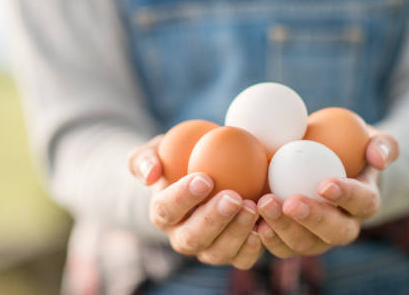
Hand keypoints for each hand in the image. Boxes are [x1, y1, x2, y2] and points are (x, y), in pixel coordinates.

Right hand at [129, 136, 263, 268]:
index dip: (183, 197)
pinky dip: (252, 248)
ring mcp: (208, 249)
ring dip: (236, 232)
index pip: (166, 210)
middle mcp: (182, 237)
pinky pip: (241, 260)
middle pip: (192, 238)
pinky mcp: (233, 254)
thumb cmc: (182, 157)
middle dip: (213, 220)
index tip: (205, 178)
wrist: (210, 171)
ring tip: (252, 207)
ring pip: (217, 252)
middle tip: (233, 197)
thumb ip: (146, 158)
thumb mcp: (160, 149)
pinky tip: (262, 229)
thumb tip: (150, 175)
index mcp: (163, 213)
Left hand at [256, 131, 398, 257]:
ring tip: (263, 205)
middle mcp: (345, 226)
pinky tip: (252, 220)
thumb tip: (379, 159)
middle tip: (290, 202)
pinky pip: (281, 247)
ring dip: (283, 228)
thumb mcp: (368, 137)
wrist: (323, 163)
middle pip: (334, 232)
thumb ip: (382, 143)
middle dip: (312, 220)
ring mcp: (318, 238)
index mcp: (365, 201)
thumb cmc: (348, 146)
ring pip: (305, 244)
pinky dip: (266, 237)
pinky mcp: (292, 241)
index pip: (362, 202)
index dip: (346, 196)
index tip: (324, 184)